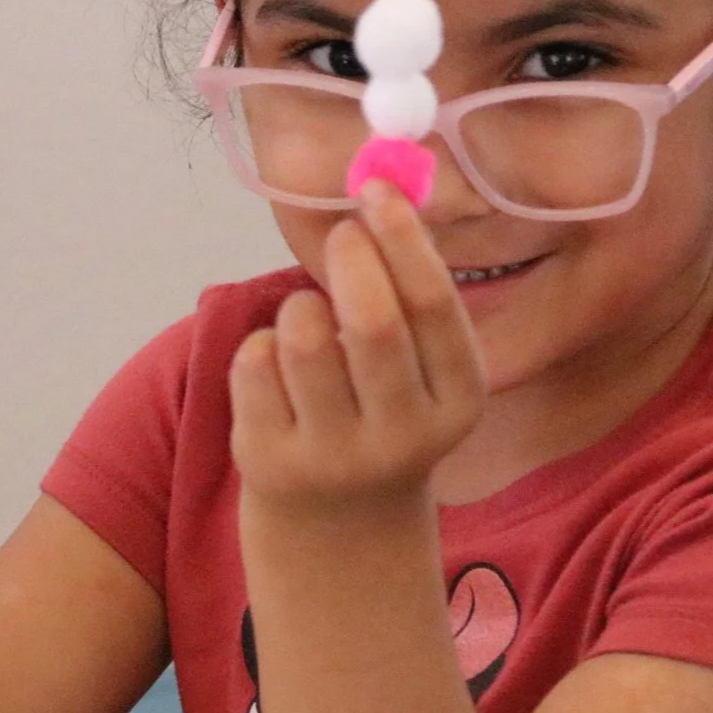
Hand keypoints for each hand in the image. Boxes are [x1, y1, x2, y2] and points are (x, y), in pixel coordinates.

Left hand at [229, 181, 485, 513]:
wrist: (339, 524)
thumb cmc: (382, 410)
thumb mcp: (419, 368)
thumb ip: (407, 291)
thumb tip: (383, 189)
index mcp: (457, 402)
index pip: (434, 306)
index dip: (404, 238)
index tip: (378, 189)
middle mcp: (404, 437)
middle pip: (372, 321)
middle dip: (352, 257)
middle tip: (343, 233)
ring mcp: (335, 455)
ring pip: (303, 336)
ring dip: (302, 306)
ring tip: (309, 320)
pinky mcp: (271, 460)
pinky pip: (255, 362)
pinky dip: (262, 345)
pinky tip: (279, 371)